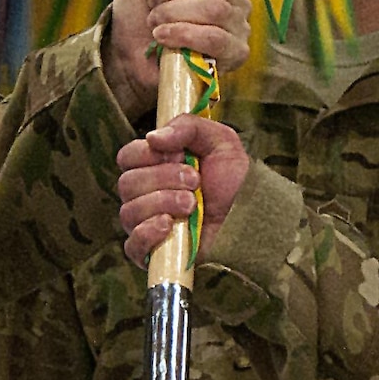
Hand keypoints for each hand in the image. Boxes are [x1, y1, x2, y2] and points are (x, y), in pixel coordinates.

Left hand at [102, 0, 249, 118]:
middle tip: (152, 4)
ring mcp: (239, 25)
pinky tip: (163, 37)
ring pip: (215, 9)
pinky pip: (216, 39)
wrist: (130, 57)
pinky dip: (184, 34)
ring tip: (154, 22)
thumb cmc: (140, 13)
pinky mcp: (236, 54)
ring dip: (175, 14)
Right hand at [116, 115, 249, 265]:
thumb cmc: (235, 180)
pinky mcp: (153, 253)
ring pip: (129, 212)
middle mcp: (145, 194)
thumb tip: (152, 137)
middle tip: (195, 182)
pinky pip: (132, 245)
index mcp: (154, 166)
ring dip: (163, 203)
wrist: (251, 217)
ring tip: (192, 205)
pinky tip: (170, 226)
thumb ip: (188, 127)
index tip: (179, 156)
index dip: (147, 154)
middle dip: (163, 179)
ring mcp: (146, 224)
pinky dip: (147, 233)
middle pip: (128, 183)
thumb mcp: (220, 142)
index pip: (127, 156)